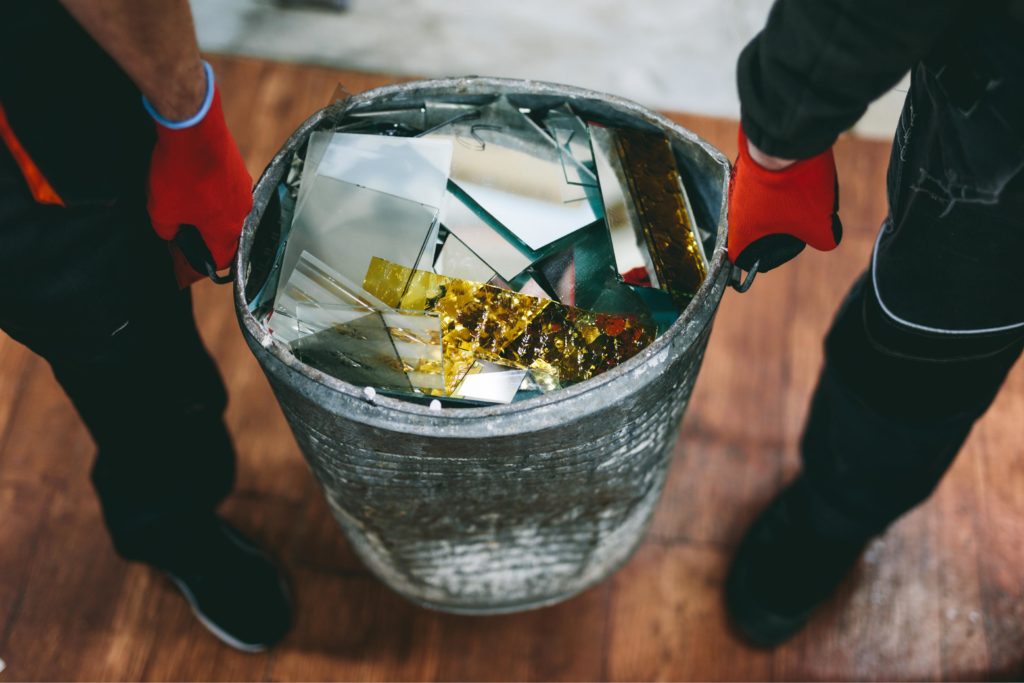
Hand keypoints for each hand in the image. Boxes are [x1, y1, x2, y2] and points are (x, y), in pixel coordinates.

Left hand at [145, 61, 251, 286]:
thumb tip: (169, 232)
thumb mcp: (161, 211)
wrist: (194, 127)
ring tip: (184, 200)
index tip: (189, 263)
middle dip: (205, 236)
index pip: (222, 261)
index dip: (203, 265)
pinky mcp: (238, 168)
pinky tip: (193, 180)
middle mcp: (242, 212)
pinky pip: (227, 188)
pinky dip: (212, 190)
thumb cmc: (181, 172)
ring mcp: (243, 188)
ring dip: (209, 211)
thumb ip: (166, 230)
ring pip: (227, 210)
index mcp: (226, 230)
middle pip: (226, 235)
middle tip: (182, 230)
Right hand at [727, 127, 841, 272]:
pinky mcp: (748, 167)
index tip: (767, 261)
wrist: (785, 139)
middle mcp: (734, 210)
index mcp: (742, 231)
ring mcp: (738, 186)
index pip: (738, 259)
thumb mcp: (818, 222)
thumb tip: (827, 240)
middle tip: (795, 231)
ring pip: (757, 207)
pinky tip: (799, 184)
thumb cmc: (795, 188)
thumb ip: (823, 239)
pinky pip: (762, 187)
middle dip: (773, 234)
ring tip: (803, 205)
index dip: (752, 264)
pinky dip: (777, 190)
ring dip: (777, 210)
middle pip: (751, 231)